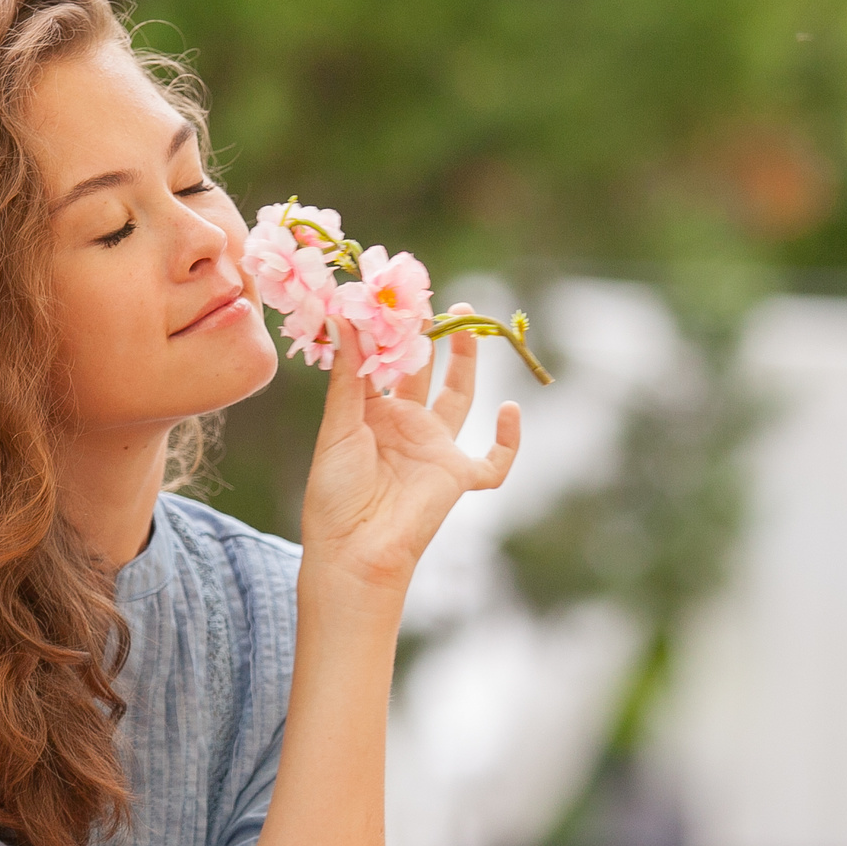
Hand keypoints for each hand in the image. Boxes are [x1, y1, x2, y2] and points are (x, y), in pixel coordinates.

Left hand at [301, 309, 519, 596]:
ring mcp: (435, 449)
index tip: (392, 295)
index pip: (384, 362)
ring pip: (459, 398)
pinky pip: (493, 461)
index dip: (390, 331)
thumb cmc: (335, 494)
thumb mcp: (338, 428)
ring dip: (464, 362)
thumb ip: (348, 376)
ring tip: (466, 324)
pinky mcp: (458, 477)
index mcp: (371, 414)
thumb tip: (343, 318)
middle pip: (424, 371)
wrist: (353, 550)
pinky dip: (508, 440)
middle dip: (430, 335)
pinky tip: (511, 411)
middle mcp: (406, 425)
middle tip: (436, 301)